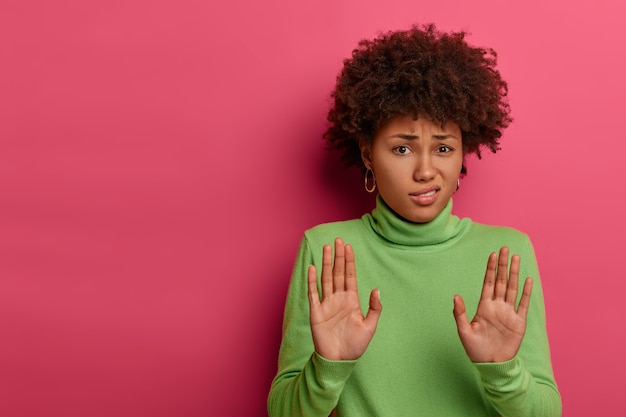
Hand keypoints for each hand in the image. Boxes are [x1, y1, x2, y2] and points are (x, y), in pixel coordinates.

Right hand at [308, 238, 381, 360]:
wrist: (339, 360)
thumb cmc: (355, 345)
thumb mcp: (370, 326)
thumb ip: (374, 308)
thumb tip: (376, 289)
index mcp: (351, 300)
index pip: (350, 276)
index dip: (349, 261)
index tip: (349, 247)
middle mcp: (338, 299)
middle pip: (338, 273)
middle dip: (338, 256)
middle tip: (339, 240)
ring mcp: (326, 304)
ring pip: (326, 279)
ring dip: (326, 263)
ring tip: (327, 248)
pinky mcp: (316, 312)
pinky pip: (313, 293)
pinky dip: (312, 280)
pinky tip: (313, 268)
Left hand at [453, 247, 532, 362]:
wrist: (491, 364)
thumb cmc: (475, 349)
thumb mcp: (464, 331)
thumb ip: (460, 313)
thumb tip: (455, 296)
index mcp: (484, 306)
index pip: (488, 282)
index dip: (490, 268)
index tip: (492, 254)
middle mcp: (497, 306)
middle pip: (500, 281)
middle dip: (503, 265)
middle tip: (505, 248)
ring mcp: (509, 313)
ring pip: (512, 288)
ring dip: (514, 273)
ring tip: (516, 258)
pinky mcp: (519, 322)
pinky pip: (523, 304)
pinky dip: (526, 292)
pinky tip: (527, 279)